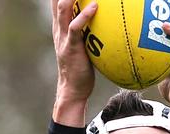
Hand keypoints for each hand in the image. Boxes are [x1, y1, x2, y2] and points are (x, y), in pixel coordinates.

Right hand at [51, 0, 97, 124]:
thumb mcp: (87, 46)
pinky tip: (95, 6)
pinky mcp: (70, 47)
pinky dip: (85, 15)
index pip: (61, 1)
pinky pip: (76, 28)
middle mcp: (59, 27)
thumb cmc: (84, 69)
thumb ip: (93, 31)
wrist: (73, 89)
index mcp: (62, 25)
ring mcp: (63, 36)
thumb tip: (111, 24)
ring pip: (64, 8)